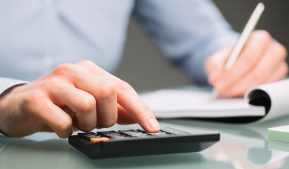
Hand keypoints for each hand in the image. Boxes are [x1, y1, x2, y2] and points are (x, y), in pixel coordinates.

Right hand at [0, 60, 159, 137]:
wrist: (20, 105)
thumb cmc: (59, 104)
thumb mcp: (90, 104)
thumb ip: (113, 108)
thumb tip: (137, 116)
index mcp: (90, 70)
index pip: (122, 88)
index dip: (140, 109)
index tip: (152, 127)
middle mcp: (73, 71)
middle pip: (108, 92)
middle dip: (107, 116)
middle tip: (95, 123)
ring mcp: (54, 83)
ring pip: (88, 105)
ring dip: (86, 123)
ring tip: (76, 123)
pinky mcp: (37, 98)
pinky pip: (63, 121)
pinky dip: (66, 130)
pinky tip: (62, 127)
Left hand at [205, 30, 287, 97]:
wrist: (235, 62)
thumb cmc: (228, 59)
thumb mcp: (216, 58)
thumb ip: (214, 66)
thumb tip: (215, 79)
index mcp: (260, 39)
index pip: (250, 57)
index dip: (233, 72)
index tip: (219, 83)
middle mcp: (275, 52)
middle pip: (258, 73)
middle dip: (237, 85)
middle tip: (222, 91)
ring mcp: (279, 67)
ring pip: (262, 84)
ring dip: (242, 91)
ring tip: (226, 94)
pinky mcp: (278, 81)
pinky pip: (266, 92)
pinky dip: (250, 95)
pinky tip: (237, 96)